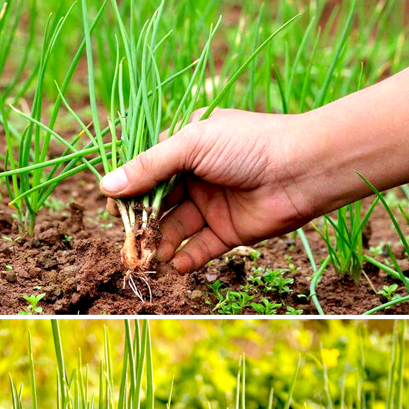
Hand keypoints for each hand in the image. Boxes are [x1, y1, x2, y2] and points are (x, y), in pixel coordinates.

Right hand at [100, 109, 318, 272]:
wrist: (303, 169)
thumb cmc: (247, 145)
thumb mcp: (191, 145)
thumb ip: (148, 167)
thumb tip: (105, 187)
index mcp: (186, 147)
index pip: (146, 170)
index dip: (128, 190)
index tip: (113, 209)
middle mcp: (196, 176)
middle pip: (157, 203)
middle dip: (142, 222)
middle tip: (130, 240)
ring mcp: (212, 205)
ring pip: (175, 228)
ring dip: (161, 242)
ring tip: (151, 256)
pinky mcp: (228, 231)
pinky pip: (200, 248)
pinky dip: (186, 258)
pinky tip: (175, 264)